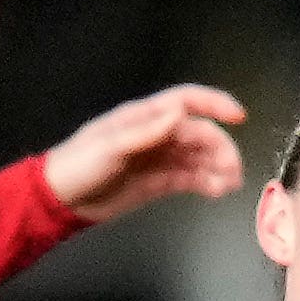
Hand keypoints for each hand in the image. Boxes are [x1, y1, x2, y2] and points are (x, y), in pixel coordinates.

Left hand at [42, 85, 248, 223]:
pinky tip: (218, 190)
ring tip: (229, 184)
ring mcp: (158, 158)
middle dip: (220, 148)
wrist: (61, 199)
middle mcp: (155, 134)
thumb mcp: (110, 146)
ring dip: (218, 167)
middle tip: (233, 169)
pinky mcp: (158, 182)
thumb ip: (146, 131)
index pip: (186, 101)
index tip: (239, 116)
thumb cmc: (78, 165)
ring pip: (198, 157)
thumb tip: (179, 113)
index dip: (214, 104)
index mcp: (143, 117)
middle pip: (199, 133)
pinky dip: (207, 183)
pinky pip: (190, 178)